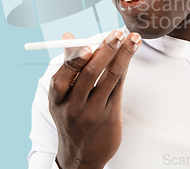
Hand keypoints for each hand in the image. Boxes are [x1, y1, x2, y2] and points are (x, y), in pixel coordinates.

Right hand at [48, 30, 141, 168]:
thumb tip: (68, 36)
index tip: (88, 44)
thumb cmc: (71, 116)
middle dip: (106, 50)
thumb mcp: (62, 96)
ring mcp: (93, 113)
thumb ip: (68, 65)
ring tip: (133, 38)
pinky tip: (130, 54)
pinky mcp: (111, 116)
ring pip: (110, 78)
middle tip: (117, 33)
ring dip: (123, 55)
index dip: (76, 58)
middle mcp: (73, 106)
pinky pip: (119, 86)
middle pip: (90, 74)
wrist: (81, 156)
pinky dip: (125, 67)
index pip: (64, 75)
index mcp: (57, 98)